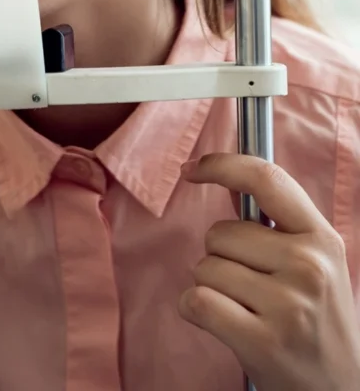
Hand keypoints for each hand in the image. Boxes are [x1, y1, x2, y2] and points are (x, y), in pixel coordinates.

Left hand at [178, 153, 359, 390]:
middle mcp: (308, 266)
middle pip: (219, 233)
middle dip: (221, 256)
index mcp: (321, 239)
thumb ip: (276, 224)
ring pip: (204, 268)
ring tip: (247, 310)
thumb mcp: (315, 263)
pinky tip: (222, 322)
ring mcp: (287, 305)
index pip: (266, 180)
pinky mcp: (262, 342)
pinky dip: (195, 309)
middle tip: (252, 288)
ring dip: (212, 287)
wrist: (340, 389)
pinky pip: (197, 301)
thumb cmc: (316, 321)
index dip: (222, 165)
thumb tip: (226, 180)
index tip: (193, 169)